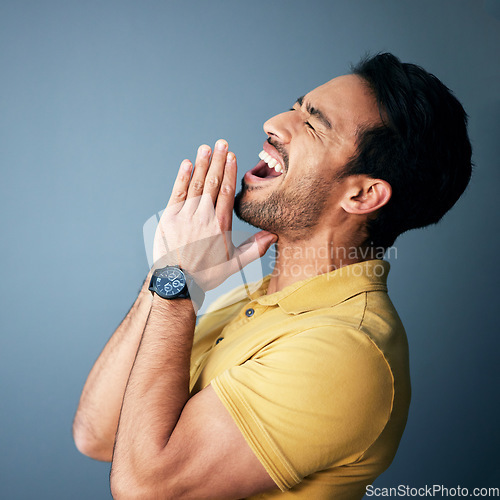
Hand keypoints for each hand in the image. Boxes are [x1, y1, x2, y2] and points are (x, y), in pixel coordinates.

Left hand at [152, 140, 276, 291]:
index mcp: (220, 225)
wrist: (177, 283)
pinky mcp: (170, 218)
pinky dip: (182, 177)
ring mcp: (185, 216)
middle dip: (217, 161)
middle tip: (221, 143)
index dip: (229, 172)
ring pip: (196, 184)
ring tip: (206, 147)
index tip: (232, 156)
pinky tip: (187, 164)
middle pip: (213, 183)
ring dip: (202, 164)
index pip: (226, 192)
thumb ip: (254, 249)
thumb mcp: (234, 264)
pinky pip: (177, 192)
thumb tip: (273, 236)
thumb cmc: (207, 274)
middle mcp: (204, 217)